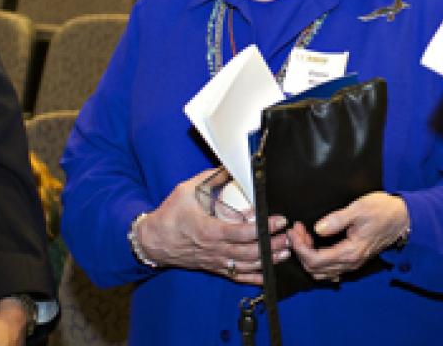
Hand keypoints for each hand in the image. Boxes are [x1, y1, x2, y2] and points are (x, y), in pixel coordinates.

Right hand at [137, 168, 289, 284]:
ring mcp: (215, 261)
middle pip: (249, 252)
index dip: (263, 228)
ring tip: (285, 252)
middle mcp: (214, 249)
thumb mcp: (187, 191)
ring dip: (268, 260)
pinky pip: (236, 276)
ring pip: (246, 266)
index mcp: (209, 230)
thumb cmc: (170, 215)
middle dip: (272, 245)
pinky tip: (268, 274)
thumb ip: (211, 178)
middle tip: (289, 236)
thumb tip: (230, 165)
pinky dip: (253, 277)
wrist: (153, 241)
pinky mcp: (214, 267)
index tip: (278, 220)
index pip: (242, 232)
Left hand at [288, 192, 408, 281]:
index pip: (315, 260)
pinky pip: (330, 268)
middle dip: (301, 251)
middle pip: (314, 269)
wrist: (403, 218)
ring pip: (321, 271)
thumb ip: (337, 220)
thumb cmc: (383, 211)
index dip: (300, 247)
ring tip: (304, 235)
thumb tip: (318, 228)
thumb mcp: (359, 209)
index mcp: (350, 252)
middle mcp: (351, 263)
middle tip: (297, 231)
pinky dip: (317, 259)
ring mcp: (352, 263)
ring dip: (308, 256)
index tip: (294, 231)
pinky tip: (315, 242)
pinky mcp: (353, 260)